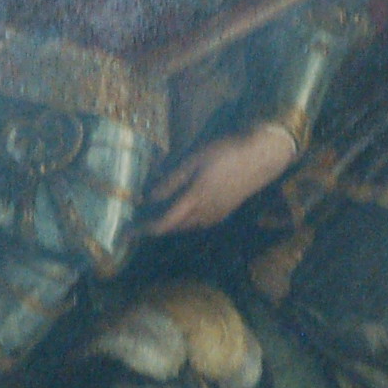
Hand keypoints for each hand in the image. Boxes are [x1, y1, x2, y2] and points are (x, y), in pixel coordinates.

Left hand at [146, 121, 300, 235]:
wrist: (260, 157)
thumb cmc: (224, 154)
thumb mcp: (192, 161)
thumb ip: (170, 181)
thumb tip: (147, 198)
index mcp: (193, 201)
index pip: (163, 223)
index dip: (143, 230)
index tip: (126, 233)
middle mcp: (204, 214)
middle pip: (174, 228)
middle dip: (155, 227)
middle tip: (139, 221)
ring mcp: (217, 214)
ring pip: (187, 226)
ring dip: (171, 224)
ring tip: (158, 215)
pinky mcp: (226, 211)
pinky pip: (200, 222)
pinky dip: (186, 220)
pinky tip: (184, 210)